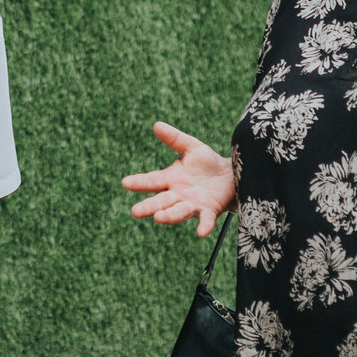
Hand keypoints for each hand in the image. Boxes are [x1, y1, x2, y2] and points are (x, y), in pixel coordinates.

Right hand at [122, 121, 235, 236]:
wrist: (231, 175)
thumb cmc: (207, 162)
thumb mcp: (191, 147)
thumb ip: (174, 139)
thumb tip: (156, 125)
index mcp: (171, 179)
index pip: (152, 180)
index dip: (139, 182)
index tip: (125, 183)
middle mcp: (178, 194)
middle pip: (161, 202)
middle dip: (149, 206)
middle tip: (135, 211)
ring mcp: (193, 204)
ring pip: (179, 212)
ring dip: (169, 216)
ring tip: (159, 217)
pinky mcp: (210, 210)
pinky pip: (205, 220)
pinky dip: (204, 226)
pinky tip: (201, 232)